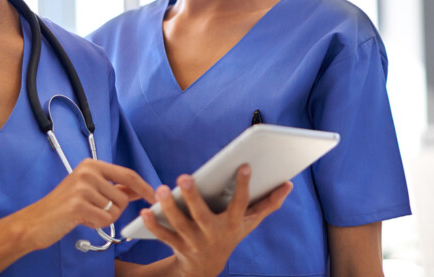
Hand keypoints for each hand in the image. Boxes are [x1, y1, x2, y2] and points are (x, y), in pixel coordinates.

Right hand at [19, 159, 155, 251]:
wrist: (36, 220)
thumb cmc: (64, 206)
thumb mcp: (89, 189)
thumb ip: (114, 187)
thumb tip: (139, 188)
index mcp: (91, 164)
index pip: (127, 174)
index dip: (144, 187)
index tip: (153, 196)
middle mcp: (87, 171)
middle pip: (123, 197)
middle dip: (115, 209)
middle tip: (95, 210)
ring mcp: (82, 187)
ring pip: (115, 210)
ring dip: (104, 217)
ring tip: (85, 214)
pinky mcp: (78, 205)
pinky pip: (104, 220)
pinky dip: (97, 224)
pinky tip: (82, 220)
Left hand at [139, 164, 291, 276]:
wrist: (207, 268)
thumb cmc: (229, 234)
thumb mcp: (250, 222)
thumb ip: (268, 204)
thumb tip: (288, 184)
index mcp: (232, 224)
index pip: (240, 204)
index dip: (243, 186)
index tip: (244, 165)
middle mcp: (213, 233)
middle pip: (202, 215)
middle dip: (193, 197)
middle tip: (184, 176)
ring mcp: (194, 241)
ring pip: (180, 224)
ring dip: (169, 207)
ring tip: (162, 189)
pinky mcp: (177, 245)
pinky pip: (163, 235)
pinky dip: (153, 224)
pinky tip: (144, 210)